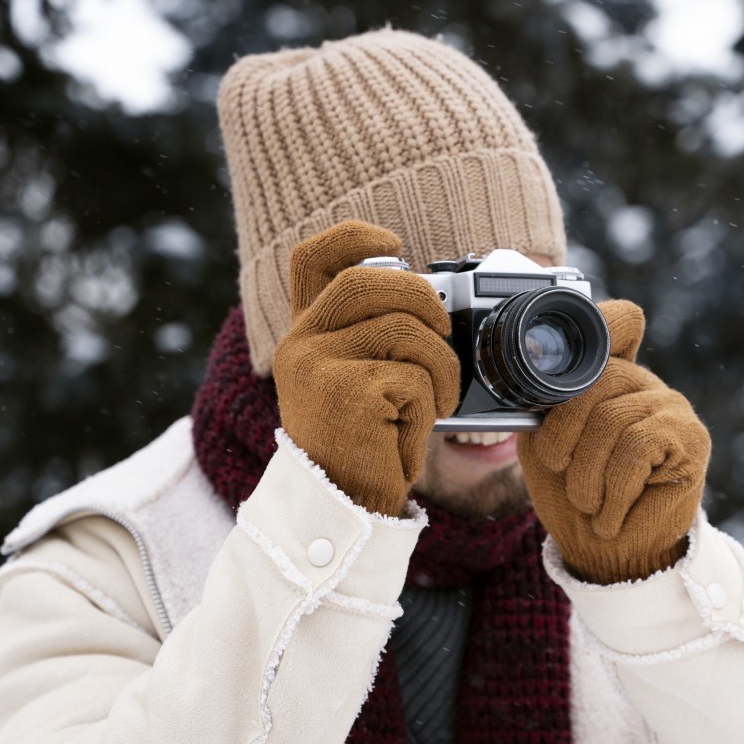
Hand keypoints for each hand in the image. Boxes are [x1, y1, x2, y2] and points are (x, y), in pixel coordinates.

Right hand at [272, 221, 459, 516]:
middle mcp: (300, 344)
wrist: (345, 507)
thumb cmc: (365, 443)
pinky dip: (431, 401)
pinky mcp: (346, 392)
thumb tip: (434, 298)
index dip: (355, 236)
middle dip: (424, 300)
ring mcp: (317, 366)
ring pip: (404, 329)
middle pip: (370, 279)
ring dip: (441, 366)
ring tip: (437, 399)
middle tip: (442, 336)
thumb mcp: (359, 380)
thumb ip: (374, 335)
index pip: (313, 258)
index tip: (393, 243)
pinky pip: (414, 375)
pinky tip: (415, 427)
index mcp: (305, 334)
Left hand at [518, 300, 710, 583]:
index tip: (571, 342)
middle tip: (562, 474)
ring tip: (590, 503)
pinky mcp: (690, 436)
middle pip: (593, 383)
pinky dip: (613, 491)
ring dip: (586, 476)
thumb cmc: (574, 496)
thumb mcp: (543, 447)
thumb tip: (527, 383)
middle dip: (563, 439)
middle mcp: (640, 381)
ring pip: (610, 421)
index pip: (618, 323)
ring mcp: (668, 404)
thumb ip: (541, 409)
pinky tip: (612, 513)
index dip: (605, 319)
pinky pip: (635, 448)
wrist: (609, 554)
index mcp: (604, 376)